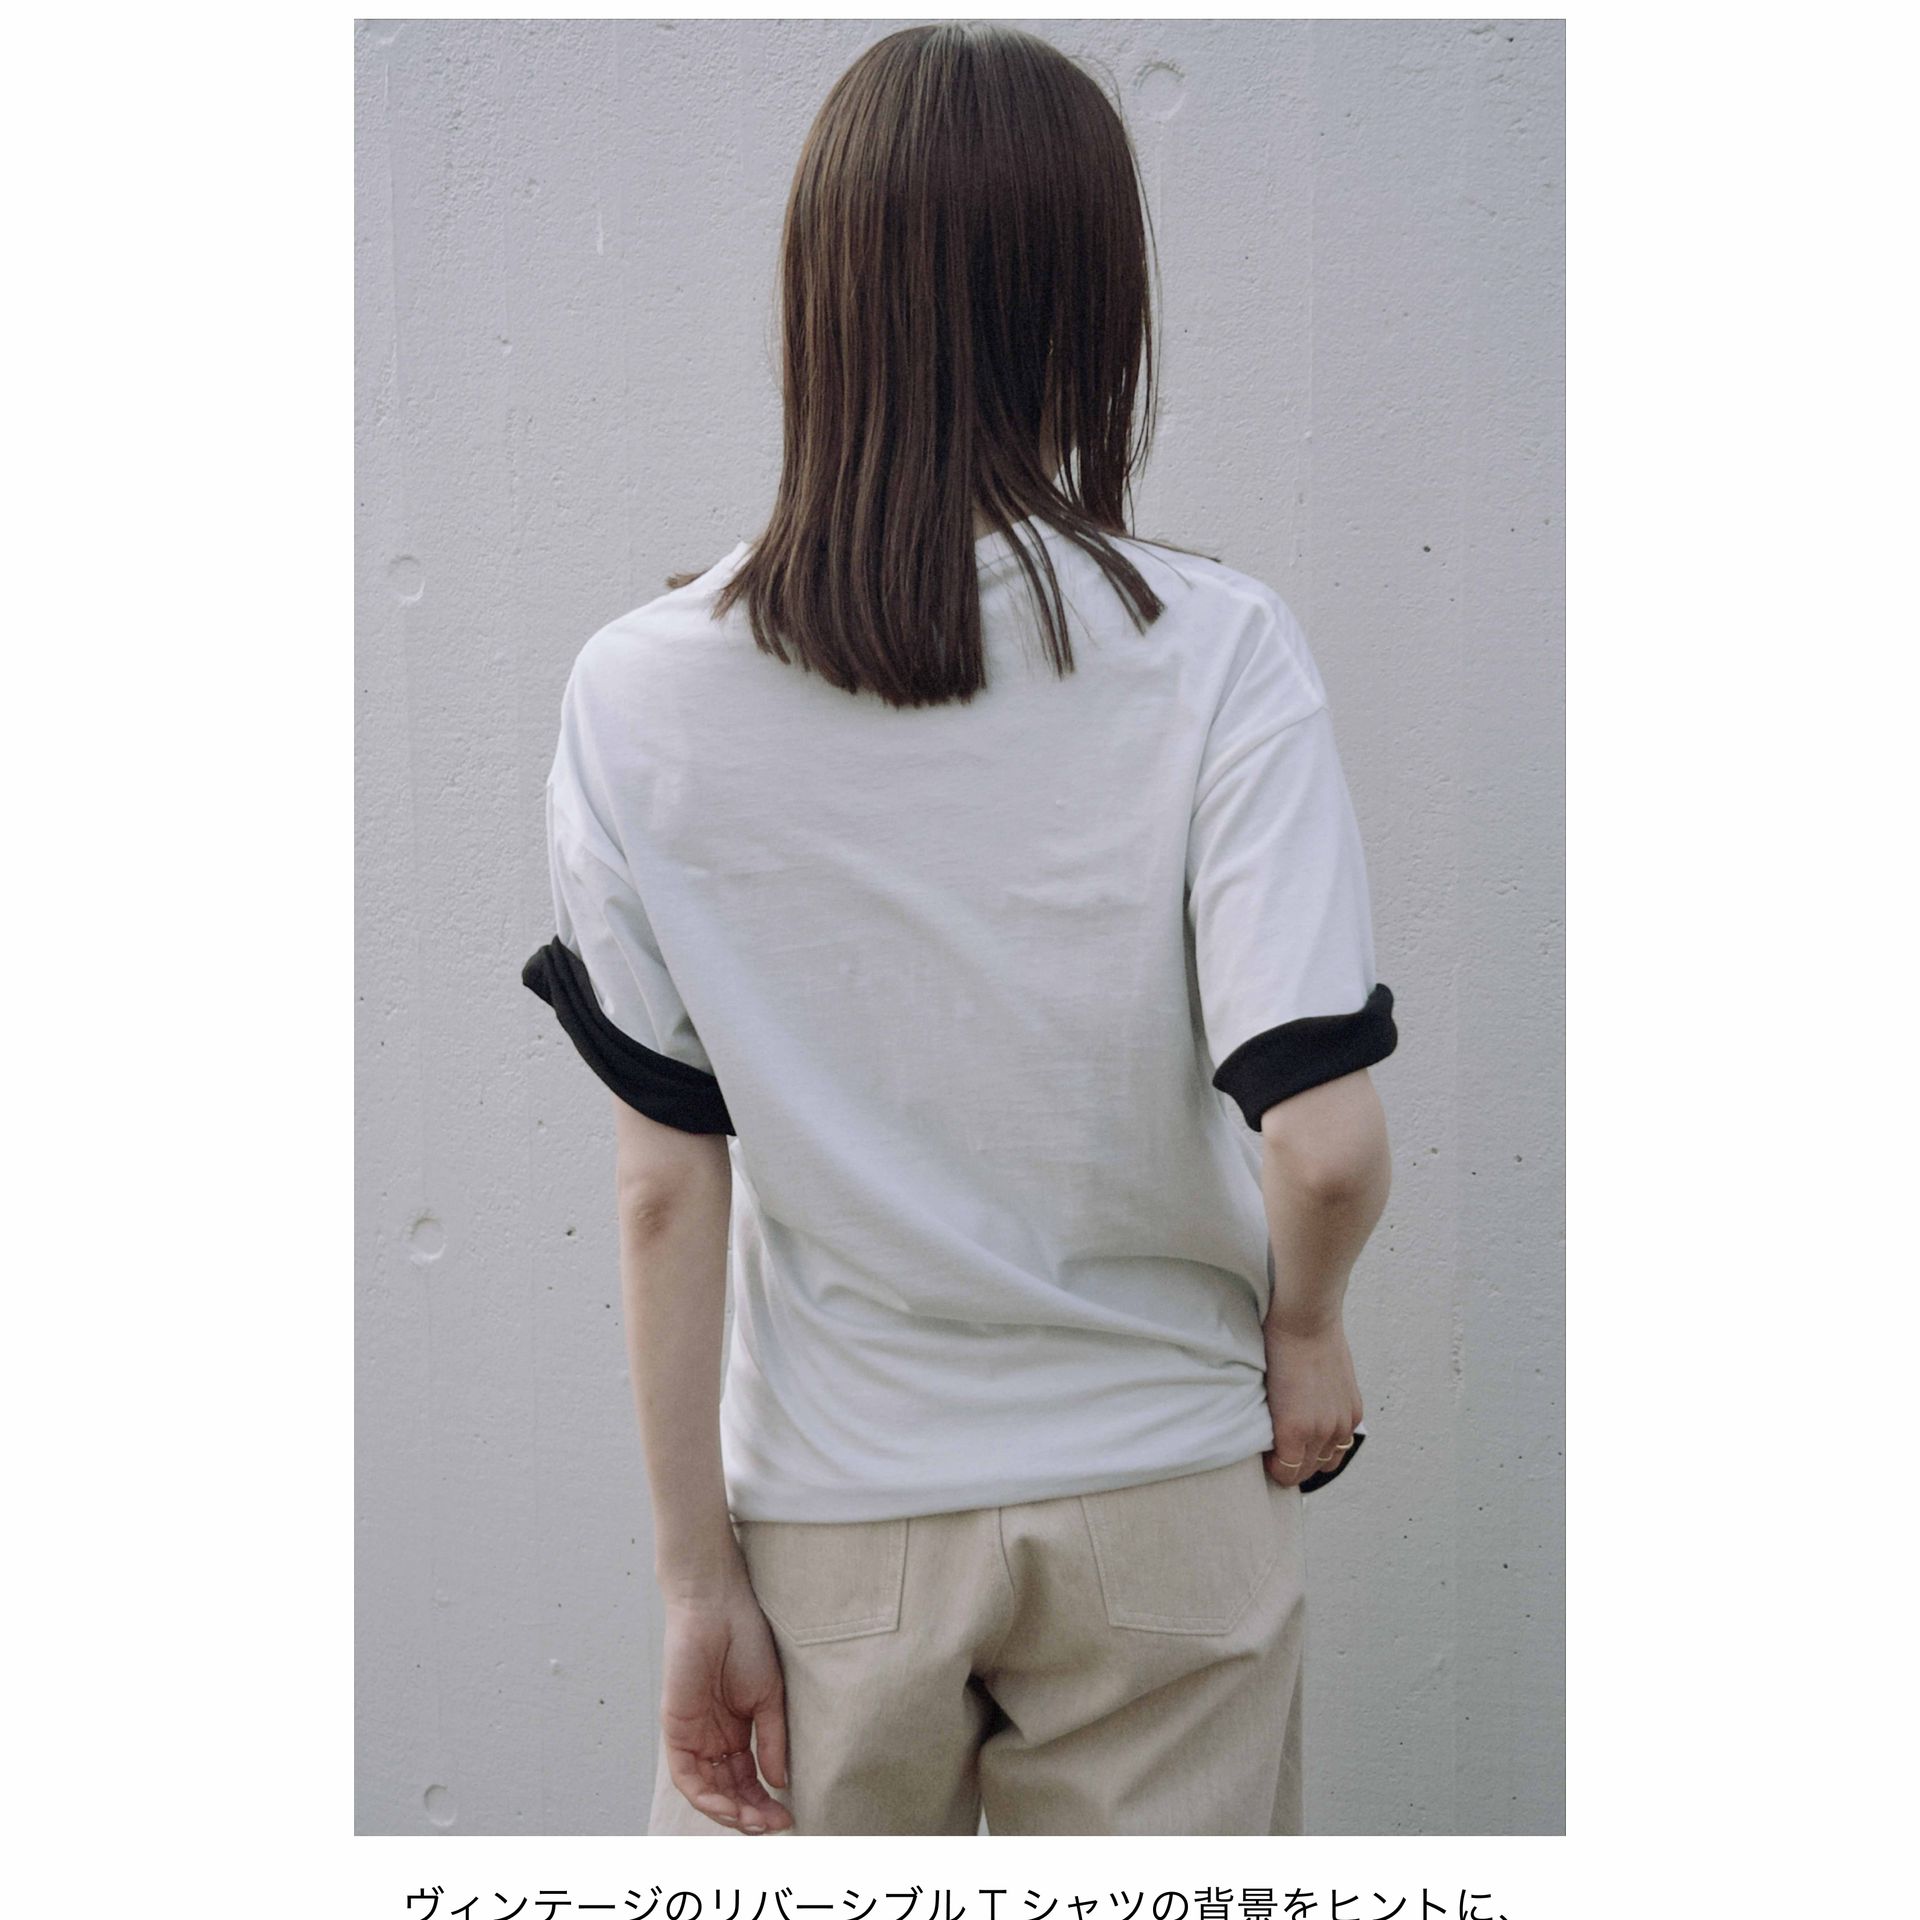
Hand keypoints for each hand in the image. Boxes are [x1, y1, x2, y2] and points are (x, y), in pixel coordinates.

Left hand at [659, 1580, 793, 1833]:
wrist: (719, 1605)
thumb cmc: (747, 1639)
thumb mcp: (770, 1697)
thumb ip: (772, 1740)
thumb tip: (779, 1783)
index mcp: (737, 1730)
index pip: (749, 1781)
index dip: (767, 1803)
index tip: (789, 1818)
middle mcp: (714, 1739)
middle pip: (729, 1792)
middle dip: (751, 1815)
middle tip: (775, 1826)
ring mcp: (693, 1736)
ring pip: (707, 1792)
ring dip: (730, 1813)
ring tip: (756, 1821)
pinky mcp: (676, 1729)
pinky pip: (687, 1777)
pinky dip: (706, 1798)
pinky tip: (730, 1807)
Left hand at [1263, 1316, 1362, 1488]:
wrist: (1306, 1322)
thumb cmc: (1278, 1351)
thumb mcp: (1264, 1395)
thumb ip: (1272, 1426)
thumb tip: (1272, 1444)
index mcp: (1294, 1430)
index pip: (1287, 1474)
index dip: (1275, 1469)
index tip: (1267, 1456)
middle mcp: (1322, 1432)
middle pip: (1308, 1471)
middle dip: (1292, 1465)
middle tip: (1280, 1449)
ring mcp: (1341, 1422)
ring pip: (1329, 1461)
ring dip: (1314, 1457)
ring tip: (1300, 1442)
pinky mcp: (1354, 1410)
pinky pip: (1344, 1443)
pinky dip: (1331, 1442)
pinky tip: (1318, 1428)